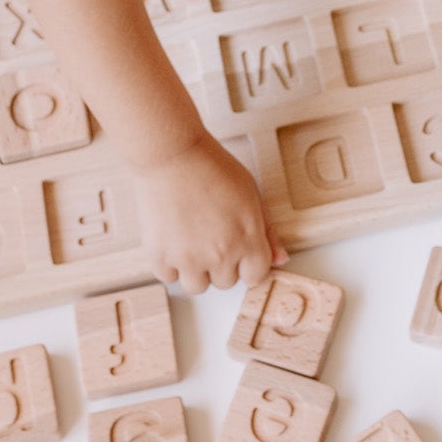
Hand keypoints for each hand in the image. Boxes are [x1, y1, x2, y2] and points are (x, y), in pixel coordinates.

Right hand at [133, 129, 287, 294]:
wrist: (172, 155)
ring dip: (196, 270)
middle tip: (211, 236)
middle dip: (222, 264)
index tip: (239, 255)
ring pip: (197, 286)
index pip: (256, 276)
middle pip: (226, 282)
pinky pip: (168, 277)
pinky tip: (173, 240)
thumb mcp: (252, 193)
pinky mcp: (160, 256)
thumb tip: (281, 259)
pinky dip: (170, 264)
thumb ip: (268, 231)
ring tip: (191, 241)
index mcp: (247, 239)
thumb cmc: (212, 167)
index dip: (248, 265)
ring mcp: (188, 258)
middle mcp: (220, 254)